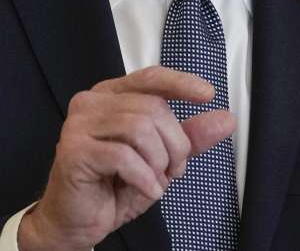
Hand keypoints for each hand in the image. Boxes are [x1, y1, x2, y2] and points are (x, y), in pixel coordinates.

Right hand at [17, 66, 235, 250]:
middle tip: (173, 170)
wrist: (76, 223)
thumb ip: (189, 138)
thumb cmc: (114, 187)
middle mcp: (91, 103)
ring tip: (157, 180)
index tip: (207, 95)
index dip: (180, 83)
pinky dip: (144, 176)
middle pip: (152, 108)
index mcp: (111, 97)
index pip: (150, 78)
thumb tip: (226, 119)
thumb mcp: (160, 160)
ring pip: (139, 128)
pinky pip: (123, 156)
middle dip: (175, 144)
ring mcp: (78, 125)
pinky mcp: (73, 151)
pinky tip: (146, 189)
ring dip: (159, 161)